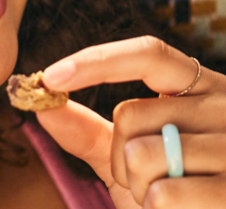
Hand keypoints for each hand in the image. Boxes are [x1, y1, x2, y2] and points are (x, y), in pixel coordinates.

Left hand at [35, 36, 225, 208]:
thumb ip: (88, 131)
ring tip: (172, 196)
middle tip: (153, 178)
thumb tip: (42, 105)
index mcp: (203, 89)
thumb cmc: (173, 195)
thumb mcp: (127, 158)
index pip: (148, 54)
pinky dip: (157, 208)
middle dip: (122, 155)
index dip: (97, 60)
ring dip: (139, 186)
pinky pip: (162, 193)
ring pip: (141, 154)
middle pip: (131, 114)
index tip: (49, 78)